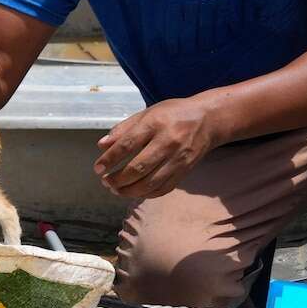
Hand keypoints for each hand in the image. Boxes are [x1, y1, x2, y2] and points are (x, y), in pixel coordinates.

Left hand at [94, 97, 221, 198]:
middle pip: (138, 167)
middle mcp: (167, 141)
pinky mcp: (185, 170)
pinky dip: (147, 194)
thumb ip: (124, 129)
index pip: (127, 145)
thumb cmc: (172, 114)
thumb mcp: (147, 113)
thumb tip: (102, 146)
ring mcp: (178, 158)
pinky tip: (135, 192)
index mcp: (154, 123)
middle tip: (106, 182)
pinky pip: (164, 188)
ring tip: (116, 190)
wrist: (208, 120)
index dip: (110, 159)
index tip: (98, 169)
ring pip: (150, 183)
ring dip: (129, 191)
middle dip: (118, 179)